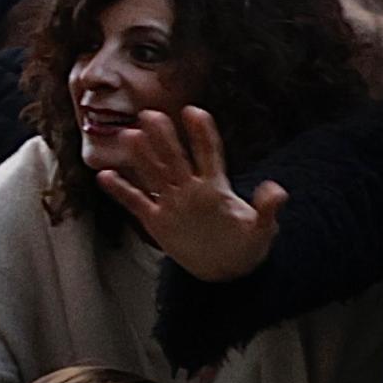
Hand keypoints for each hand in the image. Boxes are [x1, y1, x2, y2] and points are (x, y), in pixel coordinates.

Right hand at [91, 103, 282, 279]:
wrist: (226, 270)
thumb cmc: (246, 247)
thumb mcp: (262, 230)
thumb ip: (267, 210)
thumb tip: (277, 189)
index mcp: (216, 187)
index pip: (208, 154)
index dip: (202, 133)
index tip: (194, 111)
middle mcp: (191, 189)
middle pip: (175, 158)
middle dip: (164, 137)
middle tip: (151, 114)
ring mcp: (172, 203)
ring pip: (154, 174)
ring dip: (141, 156)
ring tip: (129, 135)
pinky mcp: (157, 221)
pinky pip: (136, 202)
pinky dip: (121, 190)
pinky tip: (105, 175)